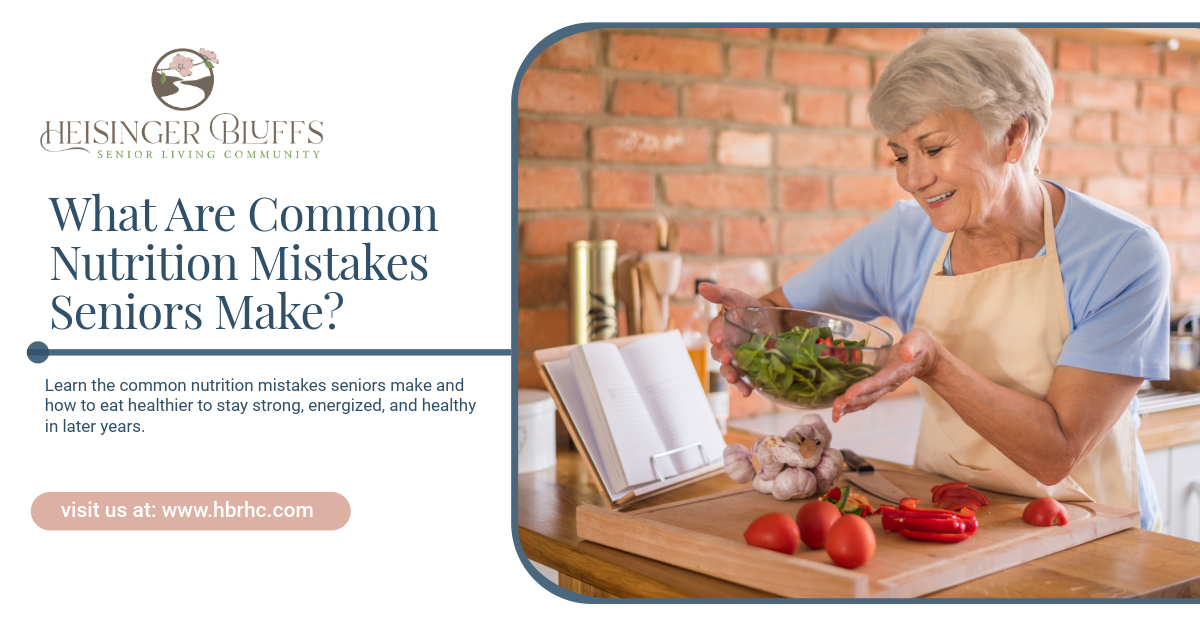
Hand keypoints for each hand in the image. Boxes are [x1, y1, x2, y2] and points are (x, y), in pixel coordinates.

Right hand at [697, 282, 761, 396]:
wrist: (764, 320)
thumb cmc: (745, 307)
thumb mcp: (736, 297)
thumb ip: (720, 293)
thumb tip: (702, 286)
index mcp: (720, 327)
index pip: (716, 331)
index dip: (716, 335)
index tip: (718, 338)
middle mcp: (724, 345)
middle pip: (719, 354)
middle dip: (723, 357)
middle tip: (727, 360)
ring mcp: (734, 358)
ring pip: (728, 369)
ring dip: (731, 375)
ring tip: (736, 379)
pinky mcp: (745, 367)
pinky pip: (743, 378)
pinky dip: (744, 386)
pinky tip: (747, 391)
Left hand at [831, 328, 942, 421]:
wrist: (923, 357)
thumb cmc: (919, 345)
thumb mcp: (918, 340)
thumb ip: (911, 346)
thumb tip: (906, 354)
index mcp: (896, 372)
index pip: (877, 382)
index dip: (862, 389)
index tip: (848, 396)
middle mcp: (888, 383)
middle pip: (868, 396)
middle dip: (851, 403)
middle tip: (835, 408)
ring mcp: (883, 386)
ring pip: (865, 400)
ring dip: (849, 408)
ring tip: (834, 414)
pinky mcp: (878, 386)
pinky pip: (864, 398)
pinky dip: (851, 405)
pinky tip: (839, 410)